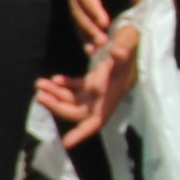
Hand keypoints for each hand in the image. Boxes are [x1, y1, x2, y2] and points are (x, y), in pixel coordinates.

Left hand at [33, 18, 136, 145]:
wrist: (139, 37)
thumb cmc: (135, 42)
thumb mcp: (131, 42)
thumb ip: (124, 48)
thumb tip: (117, 52)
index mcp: (111, 92)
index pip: (97, 119)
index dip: (82, 132)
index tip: (66, 142)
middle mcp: (104, 96)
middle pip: (78, 112)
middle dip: (57, 106)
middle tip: (40, 95)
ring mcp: (100, 88)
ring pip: (74, 100)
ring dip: (56, 95)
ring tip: (40, 84)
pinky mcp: (96, 79)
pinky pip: (77, 88)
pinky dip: (65, 86)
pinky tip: (55, 78)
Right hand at [51, 0, 138, 48]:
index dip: (93, 9)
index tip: (104, 23)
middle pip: (78, 11)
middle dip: (88, 29)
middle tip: (102, 44)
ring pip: (76, 18)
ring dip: (85, 35)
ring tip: (96, 52)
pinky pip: (77, 18)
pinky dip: (83, 33)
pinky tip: (91, 48)